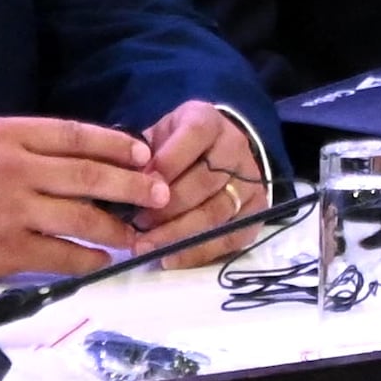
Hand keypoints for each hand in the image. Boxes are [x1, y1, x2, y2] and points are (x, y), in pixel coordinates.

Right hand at [0, 116, 183, 282]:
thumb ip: (34, 140)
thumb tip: (92, 150)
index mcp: (10, 136)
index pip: (78, 135)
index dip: (117, 145)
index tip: (143, 155)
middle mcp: (16, 171)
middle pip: (89, 177)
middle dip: (133, 187)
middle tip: (160, 194)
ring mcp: (13, 213)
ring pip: (81, 219)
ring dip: (117, 228)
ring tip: (138, 233)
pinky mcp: (6, 251)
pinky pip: (58, 255)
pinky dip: (86, 259)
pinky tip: (102, 259)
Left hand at [126, 101, 272, 265]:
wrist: (212, 153)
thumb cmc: (173, 148)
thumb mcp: (156, 137)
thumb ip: (141, 156)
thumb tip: (124, 185)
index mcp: (208, 122)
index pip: (194, 135)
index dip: (167, 162)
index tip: (138, 186)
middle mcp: (235, 147)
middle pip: (205, 180)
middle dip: (168, 206)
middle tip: (138, 224)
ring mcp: (250, 179)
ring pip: (216, 210)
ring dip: (178, 232)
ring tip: (147, 246)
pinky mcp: (256, 209)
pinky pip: (231, 236)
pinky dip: (199, 252)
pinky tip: (170, 258)